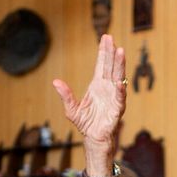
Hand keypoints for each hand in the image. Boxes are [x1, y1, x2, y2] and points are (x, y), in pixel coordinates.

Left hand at [52, 34, 125, 152]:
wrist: (94, 138)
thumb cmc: (86, 123)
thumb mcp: (71, 109)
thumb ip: (65, 95)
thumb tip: (55, 82)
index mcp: (97, 85)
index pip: (102, 64)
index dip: (104, 51)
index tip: (106, 38)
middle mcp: (107, 88)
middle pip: (110, 66)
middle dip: (111, 52)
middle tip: (110, 38)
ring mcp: (114, 97)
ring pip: (118, 78)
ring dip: (119, 65)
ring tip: (120, 52)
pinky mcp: (117, 109)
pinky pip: (120, 99)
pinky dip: (120, 91)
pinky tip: (120, 83)